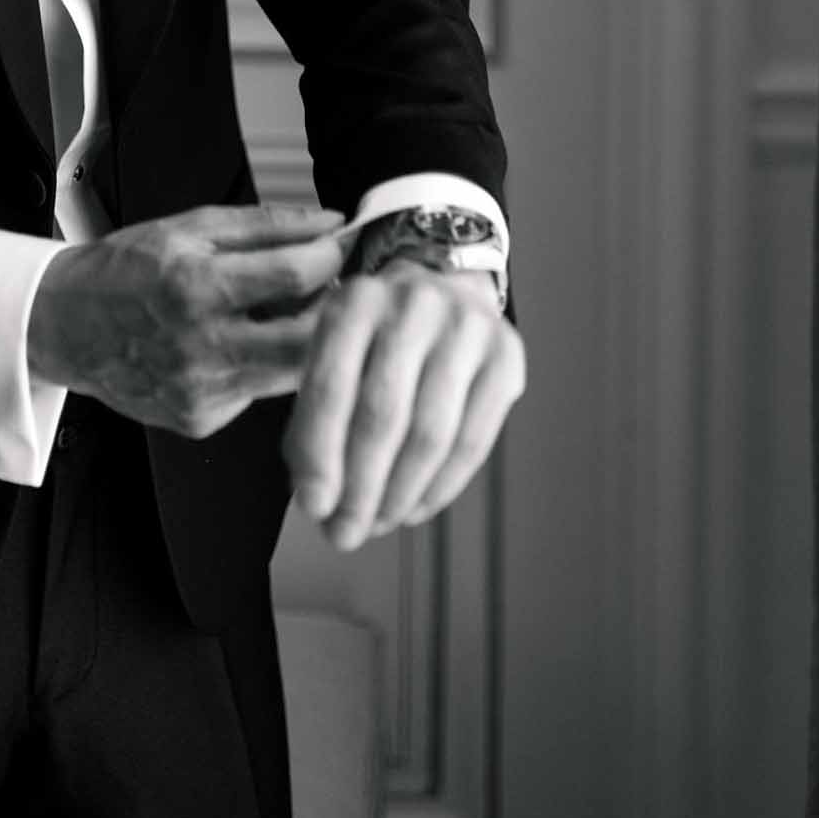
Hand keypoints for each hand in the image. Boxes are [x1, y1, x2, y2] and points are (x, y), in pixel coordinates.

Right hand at [26, 203, 346, 438]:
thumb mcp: (190, 228)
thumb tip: (328, 222)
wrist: (64, 327)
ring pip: (291, 373)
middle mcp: (200, 348)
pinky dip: (261, 365)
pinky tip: (235, 344)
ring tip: (277, 310)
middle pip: (309, 339)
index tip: (337, 245)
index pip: (296, 276)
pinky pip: (258, 394)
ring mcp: (202, 392)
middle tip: (326, 285)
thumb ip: (266, 224)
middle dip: (332, 309)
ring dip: (300, 339)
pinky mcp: (202, 420)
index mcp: (195, 288)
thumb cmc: (123, 271)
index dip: (330, 256)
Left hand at [283, 259, 525, 550]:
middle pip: (384, 415)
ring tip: (378, 524)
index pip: (332, 388)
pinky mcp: (506, 356)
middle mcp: (413, 305)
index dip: (321, 456)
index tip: (314, 508)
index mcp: (356, 300)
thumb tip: (317, 500)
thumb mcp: (331, 352)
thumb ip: (312, 418)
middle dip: (361, 488)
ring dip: (400, 495)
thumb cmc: (373, 335)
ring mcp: (466, 328)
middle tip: (345, 534)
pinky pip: (474, 441)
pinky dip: (441, 487)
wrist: (443, 282)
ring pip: (431, 434)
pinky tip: (415, 507)